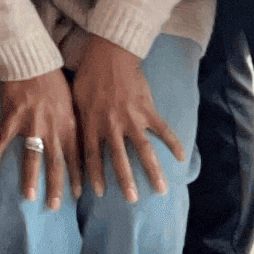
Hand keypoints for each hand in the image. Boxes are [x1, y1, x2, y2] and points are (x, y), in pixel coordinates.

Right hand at [0, 69, 80, 209]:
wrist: (32, 61)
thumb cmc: (54, 80)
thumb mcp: (72, 102)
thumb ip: (75, 124)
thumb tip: (82, 144)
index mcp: (69, 125)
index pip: (76, 158)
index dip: (77, 178)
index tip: (77, 195)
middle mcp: (52, 129)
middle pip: (56, 164)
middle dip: (56, 187)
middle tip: (54, 206)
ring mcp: (31, 124)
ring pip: (32, 158)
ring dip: (30, 178)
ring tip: (28, 196)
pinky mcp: (12, 117)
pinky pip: (2, 139)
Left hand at [69, 37, 183, 201]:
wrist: (109, 54)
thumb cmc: (89, 74)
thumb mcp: (76, 98)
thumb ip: (78, 120)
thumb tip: (71, 138)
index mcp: (91, 123)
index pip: (91, 155)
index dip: (94, 175)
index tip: (98, 193)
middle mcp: (111, 125)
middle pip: (118, 159)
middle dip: (125, 181)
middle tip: (131, 200)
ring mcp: (131, 118)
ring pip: (143, 150)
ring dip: (152, 171)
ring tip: (160, 189)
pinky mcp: (148, 109)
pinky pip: (163, 129)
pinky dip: (173, 143)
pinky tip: (182, 157)